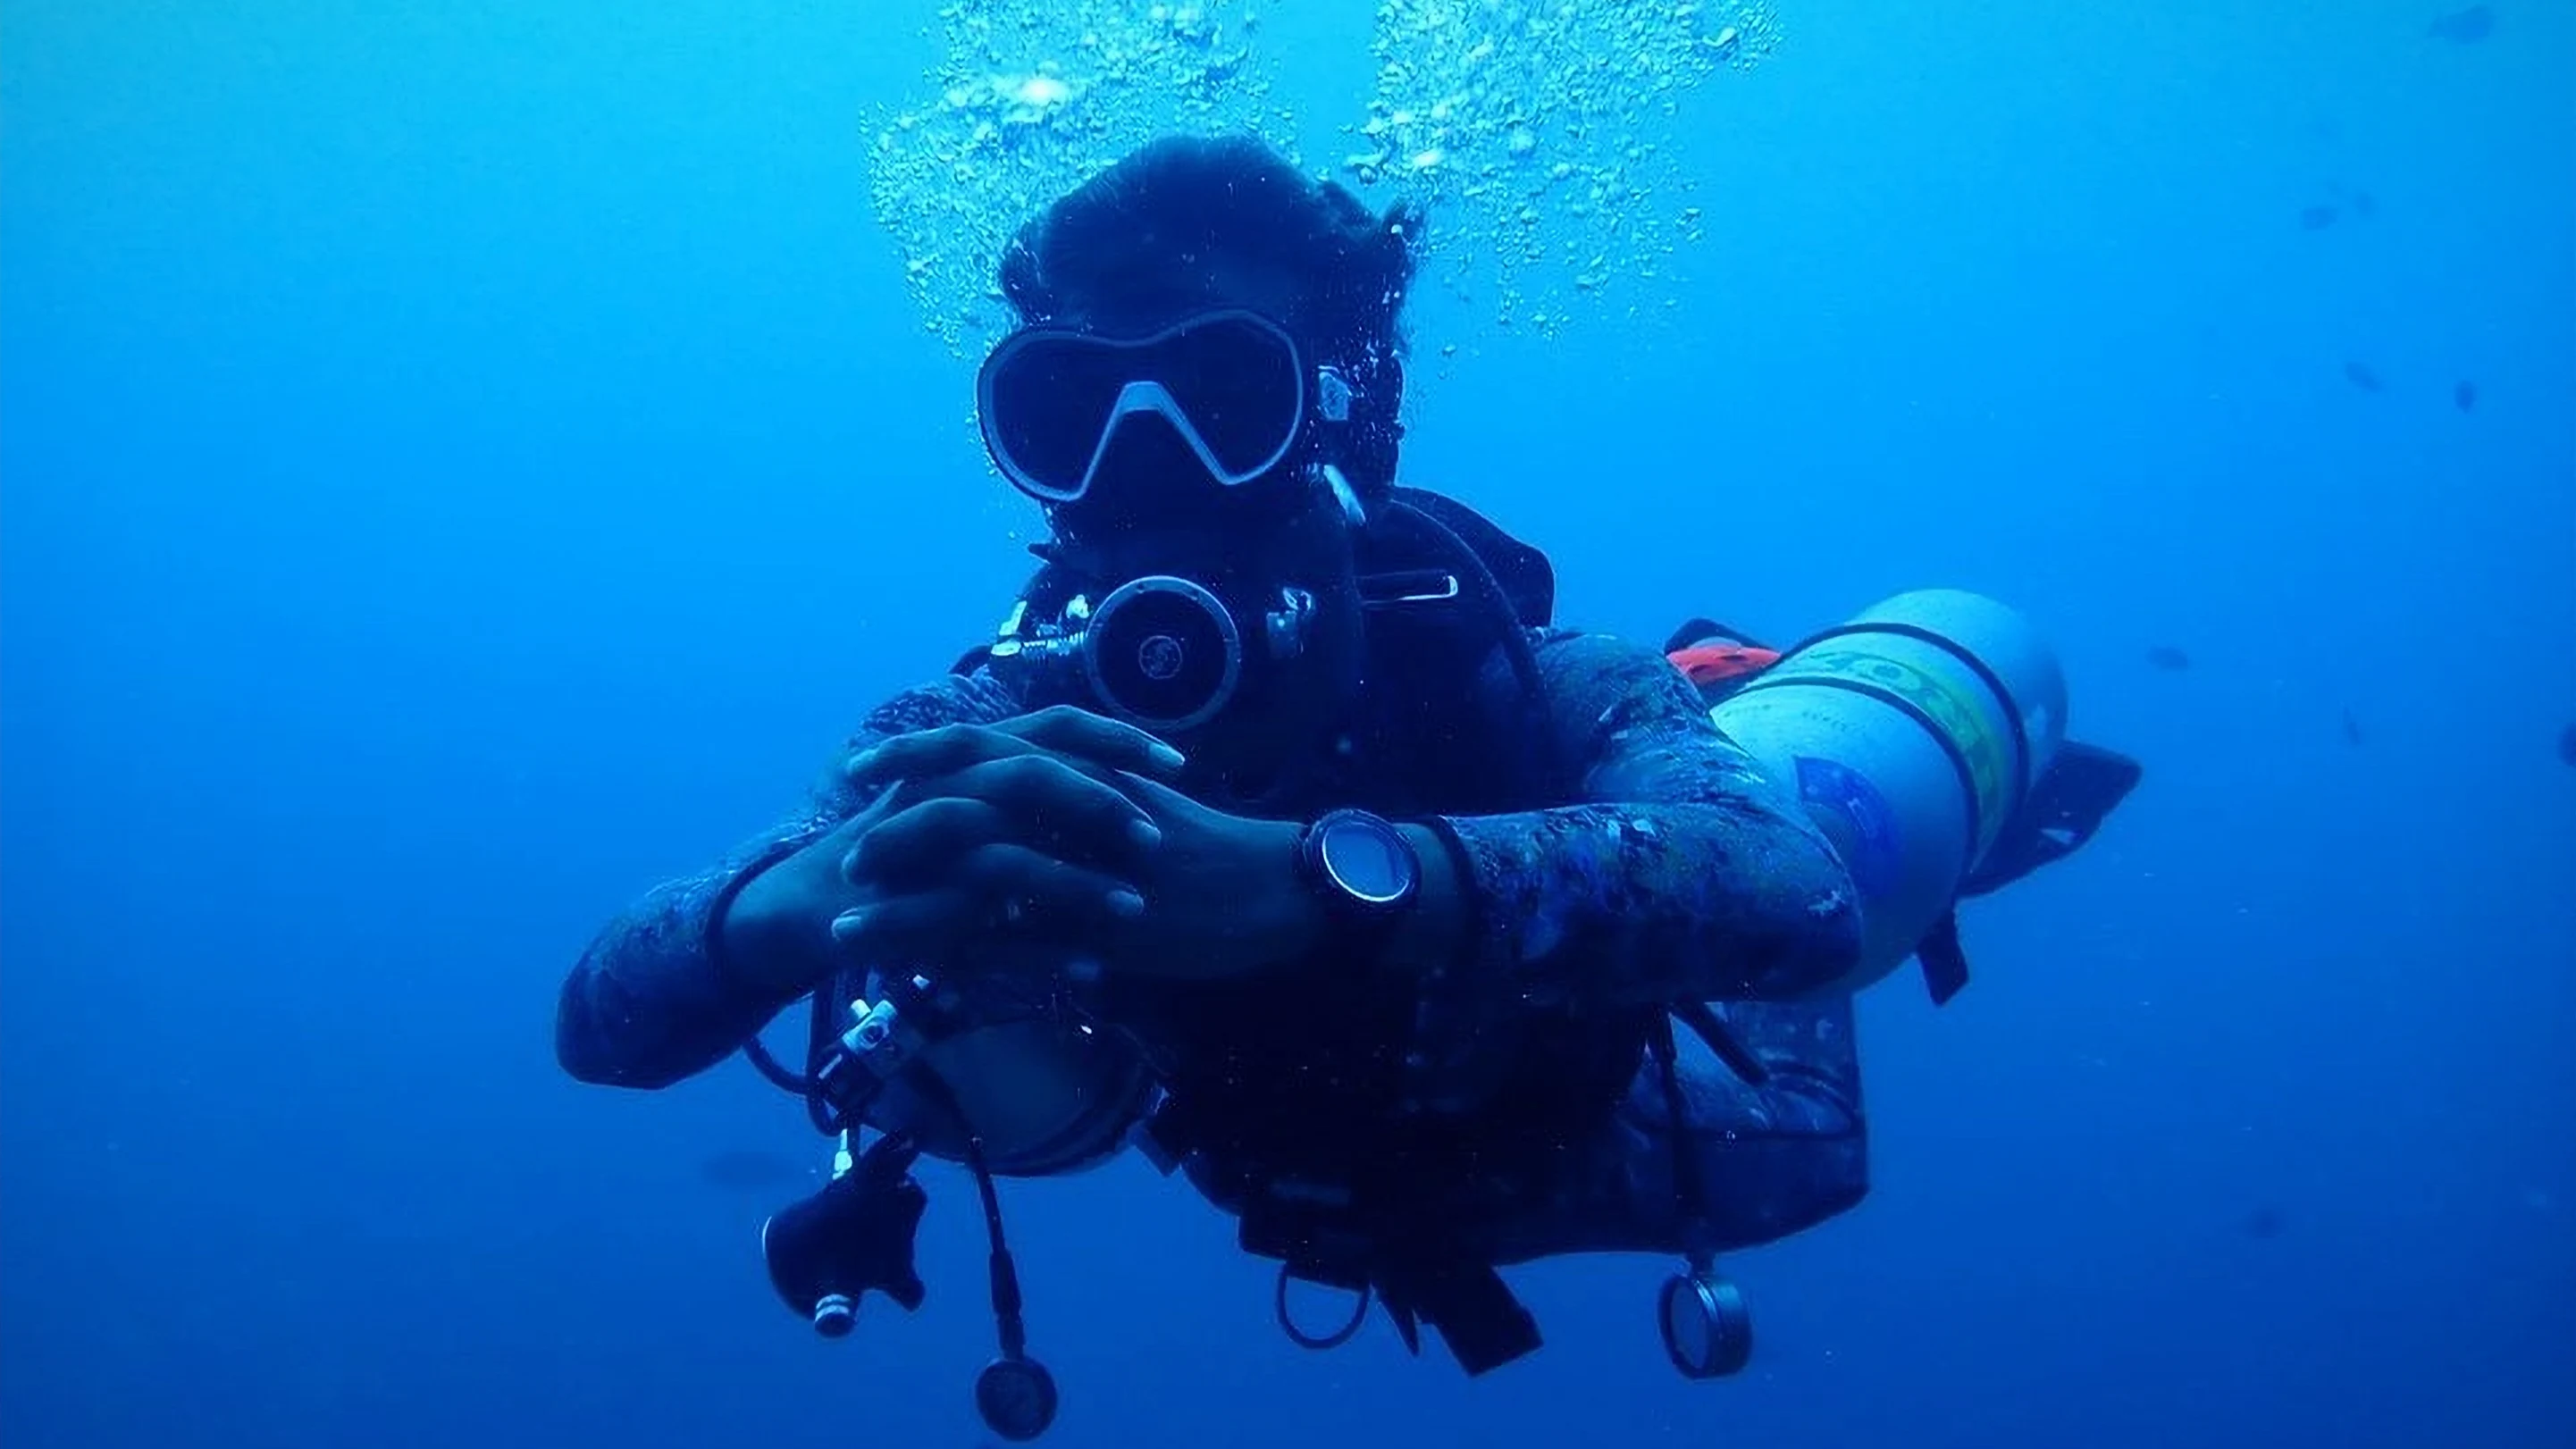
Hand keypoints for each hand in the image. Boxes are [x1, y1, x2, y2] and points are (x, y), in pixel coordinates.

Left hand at [832, 708, 1316, 980]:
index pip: (972, 747)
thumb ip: (1076, 795)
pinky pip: (1008, 946)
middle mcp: (1066, 809)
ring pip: (964, 884)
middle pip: (953, 810)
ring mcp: (1075, 868)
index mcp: (1073, 769)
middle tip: (846, 863)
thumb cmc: (1209, 849)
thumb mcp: (1132, 803)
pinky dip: (957, 963)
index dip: (910, 757)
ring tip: (846, 934)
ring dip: (900, 912)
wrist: (1272, 887)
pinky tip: (914, 981)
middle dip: (889, 837)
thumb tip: (1028, 796)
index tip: (861, 772)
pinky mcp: (1089, 928)